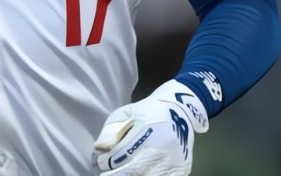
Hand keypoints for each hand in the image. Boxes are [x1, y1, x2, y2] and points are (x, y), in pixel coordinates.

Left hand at [92, 80, 208, 174]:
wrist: (179, 112)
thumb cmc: (147, 112)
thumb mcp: (126, 113)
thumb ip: (111, 130)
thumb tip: (100, 148)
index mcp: (148, 128)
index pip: (121, 153)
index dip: (106, 161)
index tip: (100, 162)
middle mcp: (163, 146)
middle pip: (134, 170)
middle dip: (117, 174)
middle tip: (107, 173)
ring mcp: (174, 161)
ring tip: (124, 172)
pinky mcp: (180, 170)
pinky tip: (142, 172)